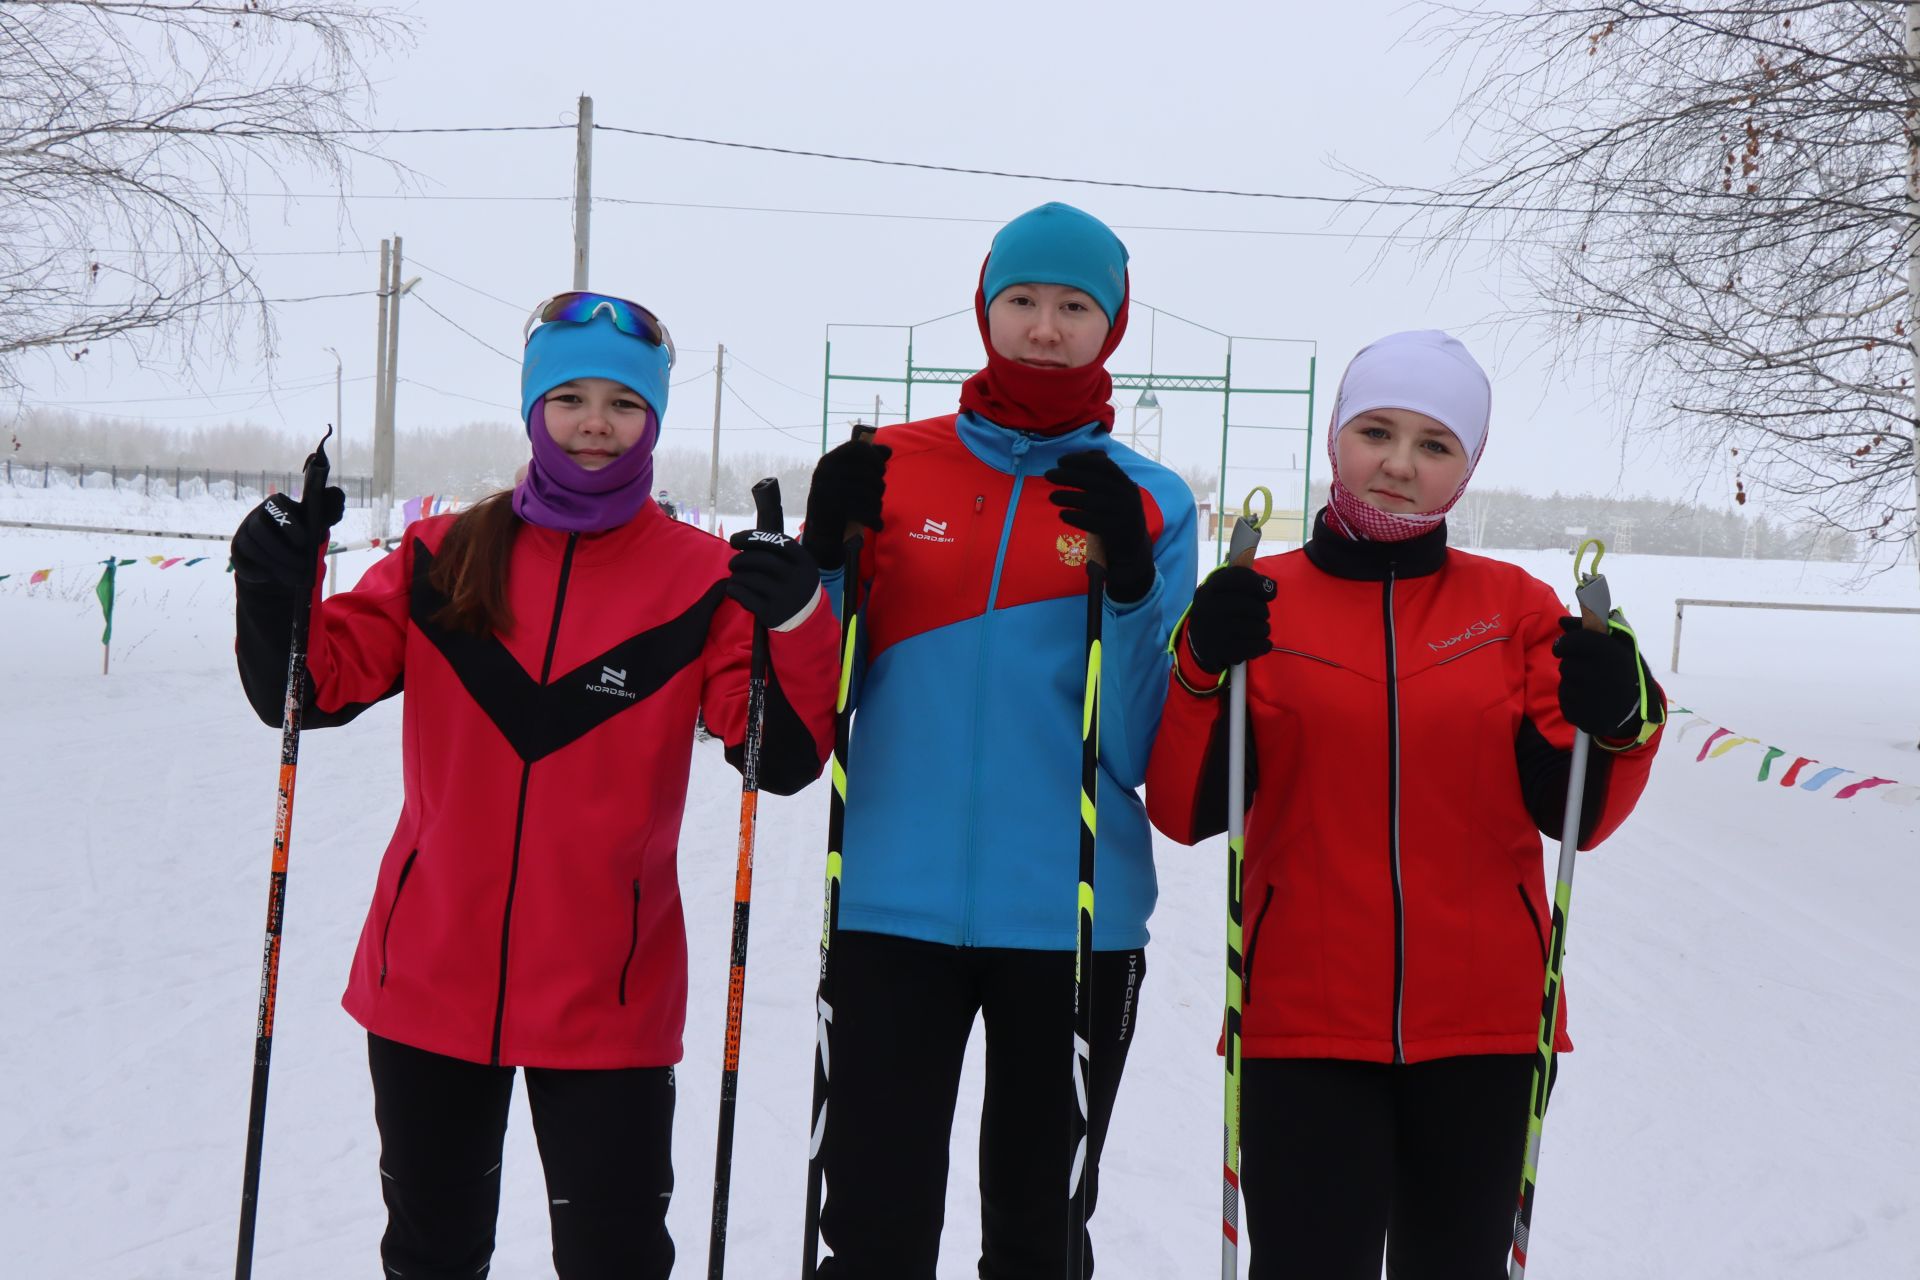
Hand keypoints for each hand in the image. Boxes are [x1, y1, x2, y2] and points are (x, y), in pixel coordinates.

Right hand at [230, 485, 343, 594]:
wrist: (285, 561)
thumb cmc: (305, 536)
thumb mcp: (318, 523)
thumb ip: (329, 508)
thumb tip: (337, 495)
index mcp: (275, 505)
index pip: (275, 506)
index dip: (288, 524)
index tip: (304, 541)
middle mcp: (255, 517)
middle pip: (259, 530)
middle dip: (282, 551)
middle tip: (304, 567)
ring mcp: (243, 535)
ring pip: (251, 548)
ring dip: (276, 564)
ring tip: (297, 577)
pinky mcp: (238, 555)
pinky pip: (242, 564)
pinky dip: (258, 572)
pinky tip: (272, 577)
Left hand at [727, 528, 822, 631]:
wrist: (806, 616)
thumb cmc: (791, 582)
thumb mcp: (795, 564)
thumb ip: (776, 550)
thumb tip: (741, 540)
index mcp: (804, 561)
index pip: (777, 542)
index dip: (751, 538)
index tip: (733, 539)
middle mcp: (797, 579)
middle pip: (761, 560)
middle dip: (740, 559)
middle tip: (732, 564)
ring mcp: (784, 597)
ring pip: (749, 578)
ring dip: (736, 576)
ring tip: (735, 578)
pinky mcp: (771, 614)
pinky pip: (744, 596)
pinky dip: (733, 590)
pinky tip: (733, 589)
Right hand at [801, 438, 889, 569]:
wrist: (821, 531)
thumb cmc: (840, 500)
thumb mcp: (851, 478)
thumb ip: (869, 462)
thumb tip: (888, 450)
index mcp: (830, 460)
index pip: (858, 448)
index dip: (875, 458)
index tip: (881, 471)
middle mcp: (825, 471)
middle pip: (866, 473)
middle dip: (879, 487)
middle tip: (877, 497)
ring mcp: (825, 490)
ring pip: (866, 493)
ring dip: (877, 505)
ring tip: (876, 511)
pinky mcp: (830, 510)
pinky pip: (862, 511)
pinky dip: (874, 520)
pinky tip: (877, 525)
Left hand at [1045, 450, 1153, 603]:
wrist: (1133, 547)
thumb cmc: (1116, 514)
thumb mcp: (1116, 492)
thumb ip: (1103, 474)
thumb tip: (1089, 452)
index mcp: (1126, 483)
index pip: (1104, 465)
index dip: (1081, 460)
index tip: (1061, 460)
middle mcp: (1127, 496)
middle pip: (1094, 482)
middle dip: (1068, 476)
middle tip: (1048, 475)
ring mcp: (1123, 515)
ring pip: (1091, 502)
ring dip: (1068, 496)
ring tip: (1052, 496)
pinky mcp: (1115, 532)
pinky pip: (1091, 522)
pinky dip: (1074, 517)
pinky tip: (1062, 515)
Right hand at [1184, 565, 1273, 673]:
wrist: (1199, 643)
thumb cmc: (1221, 611)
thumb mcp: (1224, 591)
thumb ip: (1247, 582)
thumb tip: (1272, 586)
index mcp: (1208, 589)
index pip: (1238, 577)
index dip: (1259, 584)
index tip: (1270, 593)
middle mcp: (1207, 608)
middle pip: (1251, 605)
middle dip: (1263, 611)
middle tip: (1261, 615)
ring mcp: (1212, 631)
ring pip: (1256, 627)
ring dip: (1264, 629)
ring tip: (1259, 629)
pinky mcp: (1220, 651)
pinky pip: (1254, 647)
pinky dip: (1264, 645)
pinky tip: (1263, 643)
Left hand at [1553, 617, 1646, 738]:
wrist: (1637, 707)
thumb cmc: (1623, 670)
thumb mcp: (1616, 646)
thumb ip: (1589, 629)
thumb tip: (1562, 621)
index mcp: (1614, 657)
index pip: (1579, 641)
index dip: (1565, 642)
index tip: (1561, 647)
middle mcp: (1605, 679)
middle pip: (1566, 666)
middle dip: (1571, 665)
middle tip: (1584, 669)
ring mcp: (1596, 702)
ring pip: (1565, 685)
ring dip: (1571, 683)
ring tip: (1590, 685)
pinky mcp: (1587, 720)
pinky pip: (1564, 703)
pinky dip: (1571, 700)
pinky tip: (1587, 700)